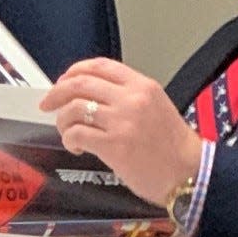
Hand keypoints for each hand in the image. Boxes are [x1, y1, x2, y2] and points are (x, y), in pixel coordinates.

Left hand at [39, 58, 201, 206]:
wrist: (188, 170)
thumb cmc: (173, 144)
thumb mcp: (157, 105)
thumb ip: (129, 96)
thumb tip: (92, 95)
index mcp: (144, 86)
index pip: (101, 66)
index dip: (75, 71)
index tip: (64, 80)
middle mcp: (132, 99)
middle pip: (80, 83)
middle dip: (57, 93)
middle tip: (49, 104)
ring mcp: (122, 121)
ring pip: (74, 109)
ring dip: (62, 120)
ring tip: (68, 131)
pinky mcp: (113, 145)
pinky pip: (76, 134)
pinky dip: (69, 139)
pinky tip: (77, 146)